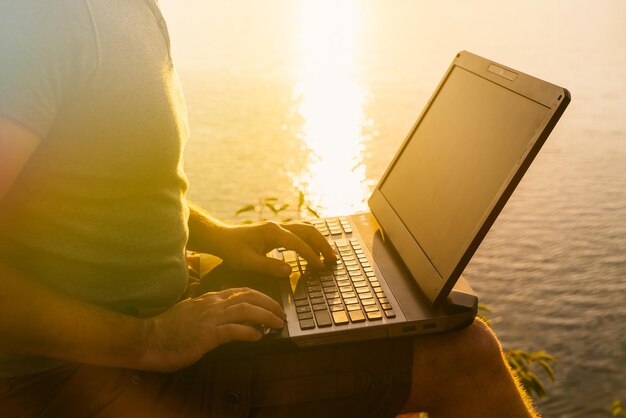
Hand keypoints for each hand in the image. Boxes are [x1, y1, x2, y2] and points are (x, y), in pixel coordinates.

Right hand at [141, 287, 285, 371]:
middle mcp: (212, 304)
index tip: (272, 304)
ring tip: (277, 324)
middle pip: (249, 296)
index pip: (241, 291)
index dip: (261, 296)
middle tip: (281, 314)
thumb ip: (207, 310)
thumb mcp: (190, 312)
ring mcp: (209, 318)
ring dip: (266, 316)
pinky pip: (233, 330)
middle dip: (270, 303)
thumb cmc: (167, 329)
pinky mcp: (206, 335)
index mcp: (209, 299)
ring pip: (246, 310)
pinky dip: (249, 332)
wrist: (147, 339)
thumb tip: (224, 315)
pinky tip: (257, 336)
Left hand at [210, 221, 336, 276]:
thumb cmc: (232, 250)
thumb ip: (269, 266)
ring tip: (328, 256)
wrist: (221, 238)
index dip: (311, 256)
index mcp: (273, 232)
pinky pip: (300, 233)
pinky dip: (310, 241)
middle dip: (323, 245)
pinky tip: (314, 251)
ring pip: (306, 230)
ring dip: (319, 241)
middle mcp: (279, 226)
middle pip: (308, 231)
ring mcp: (279, 227)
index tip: (321, 267)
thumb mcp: (248, 262)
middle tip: (333, 259)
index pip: (298, 243)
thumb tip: (289, 271)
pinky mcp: (277, 232)